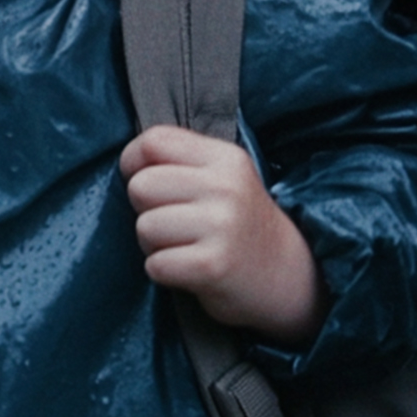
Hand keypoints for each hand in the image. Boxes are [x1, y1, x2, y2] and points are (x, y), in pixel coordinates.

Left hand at [119, 125, 324, 344]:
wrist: (286, 277)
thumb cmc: (239, 225)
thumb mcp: (224, 178)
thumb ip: (182, 161)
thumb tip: (129, 161)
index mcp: (225, 158)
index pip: (154, 140)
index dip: (135, 162)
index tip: (149, 183)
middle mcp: (225, 187)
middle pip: (141, 186)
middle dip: (146, 210)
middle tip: (175, 225)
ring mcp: (221, 226)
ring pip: (144, 227)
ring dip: (155, 246)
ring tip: (185, 248)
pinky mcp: (212, 265)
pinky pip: (155, 265)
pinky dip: (164, 272)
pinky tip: (189, 270)